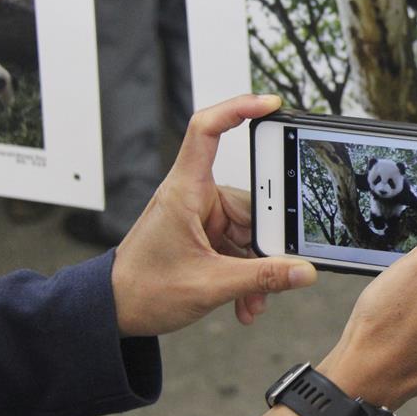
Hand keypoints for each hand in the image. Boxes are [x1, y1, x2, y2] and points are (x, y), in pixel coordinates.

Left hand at [111, 94, 316, 336]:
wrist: (113, 311)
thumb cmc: (141, 288)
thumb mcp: (210, 285)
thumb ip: (262, 278)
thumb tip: (302, 271)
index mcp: (185, 191)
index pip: (207, 131)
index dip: (238, 109)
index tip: (270, 104)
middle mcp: (194, 196)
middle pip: (251, 199)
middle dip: (266, 242)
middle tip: (275, 269)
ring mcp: (201, 215)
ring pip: (249, 229)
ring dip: (257, 265)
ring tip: (254, 296)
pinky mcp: (205, 234)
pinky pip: (240, 244)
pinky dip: (247, 270)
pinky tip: (247, 297)